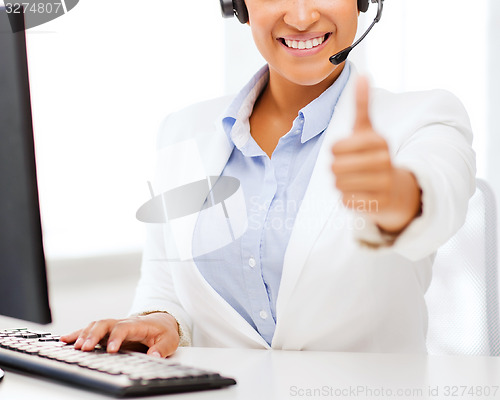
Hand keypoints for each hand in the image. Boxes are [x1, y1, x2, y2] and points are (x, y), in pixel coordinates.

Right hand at [60, 312, 179, 357]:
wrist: (161, 322)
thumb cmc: (163, 331)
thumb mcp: (169, 340)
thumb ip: (162, 348)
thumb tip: (154, 356)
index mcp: (137, 324)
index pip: (124, 328)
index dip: (116, 338)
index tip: (111, 350)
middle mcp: (122, 323)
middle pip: (105, 324)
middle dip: (94, 335)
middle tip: (85, 348)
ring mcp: (114, 326)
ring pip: (95, 325)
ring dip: (84, 335)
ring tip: (74, 347)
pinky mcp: (107, 332)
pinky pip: (90, 330)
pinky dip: (77, 334)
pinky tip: (64, 340)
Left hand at [331, 77, 420, 233]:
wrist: (397, 190)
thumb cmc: (375, 157)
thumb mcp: (368, 131)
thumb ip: (362, 105)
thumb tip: (362, 75)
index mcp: (378, 141)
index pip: (335, 148)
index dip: (335, 152)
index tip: (347, 152)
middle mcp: (383, 162)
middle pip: (335, 168)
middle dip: (337, 170)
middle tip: (351, 169)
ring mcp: (383, 184)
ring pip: (339, 185)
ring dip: (342, 185)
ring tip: (356, 181)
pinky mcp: (379, 204)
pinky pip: (346, 201)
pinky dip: (348, 199)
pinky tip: (361, 194)